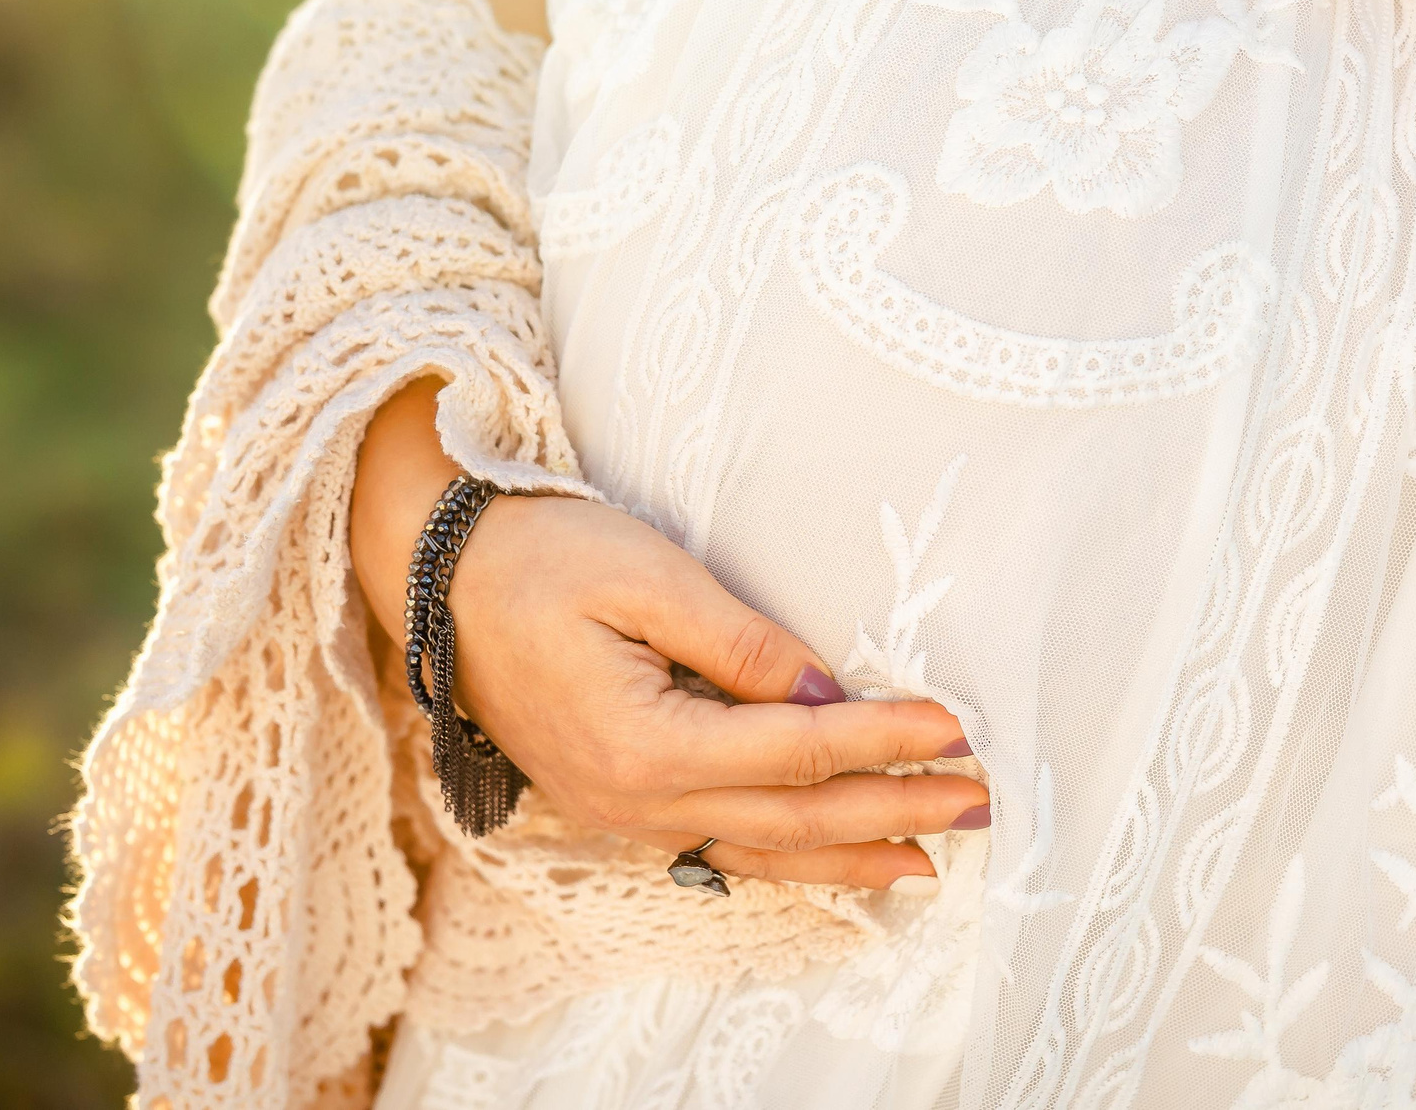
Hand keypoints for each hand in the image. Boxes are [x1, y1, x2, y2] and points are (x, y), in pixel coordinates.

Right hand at [350, 382, 981, 889]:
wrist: (437, 575)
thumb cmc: (538, 555)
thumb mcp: (649, 574)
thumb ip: (743, 644)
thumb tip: (828, 695)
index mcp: (643, 742)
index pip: (797, 749)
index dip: (884, 739)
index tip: (956, 727)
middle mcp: (633, 797)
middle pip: (792, 814)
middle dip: (893, 810)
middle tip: (978, 801)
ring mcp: (621, 810)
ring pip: (760, 846)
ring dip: (850, 853)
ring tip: (929, 860)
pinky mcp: (616, 801)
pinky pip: (718, 844)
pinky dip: (787, 855)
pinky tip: (832, 860)